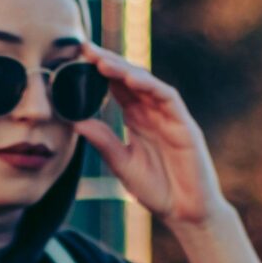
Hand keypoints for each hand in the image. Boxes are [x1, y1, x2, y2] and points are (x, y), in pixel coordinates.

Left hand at [76, 42, 228, 230]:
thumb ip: (103, 142)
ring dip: (126, 70)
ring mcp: (171, 117)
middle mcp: (154, 113)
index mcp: (138, 119)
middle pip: (130, 80)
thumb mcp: (122, 164)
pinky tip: (132, 78)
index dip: (99, 72)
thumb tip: (76, 122)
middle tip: (85, 48)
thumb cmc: (157, 190)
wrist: (185, 213)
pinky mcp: (185, 126)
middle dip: (109, 63)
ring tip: (103, 62)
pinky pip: (168, 99)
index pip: (117, 88)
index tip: (77, 58)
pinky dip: (151, 86)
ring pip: (148, 84)